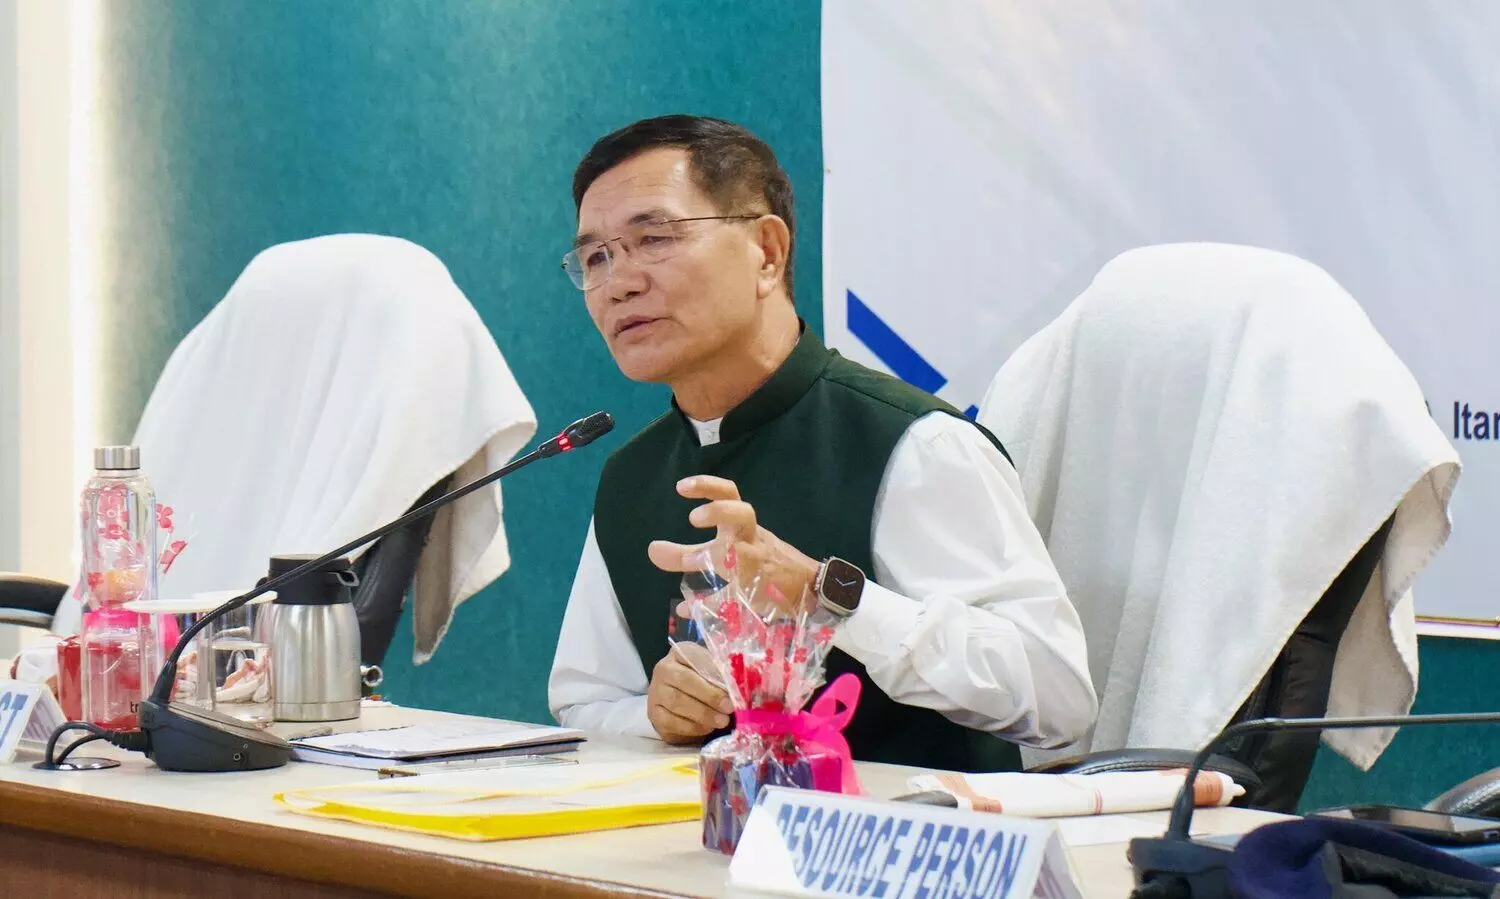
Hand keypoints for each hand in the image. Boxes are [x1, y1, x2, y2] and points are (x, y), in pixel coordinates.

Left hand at [648, 476, 820, 612]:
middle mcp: (752, 540)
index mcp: (745, 527)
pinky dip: (710, 603)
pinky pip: (734, 597)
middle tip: (693, 520)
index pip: (729, 495)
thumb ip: (688, 552)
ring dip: (716, 555)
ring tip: (694, 560)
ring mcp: (758, 566)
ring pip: (743, 553)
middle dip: (718, 512)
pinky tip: (687, 609)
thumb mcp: (727, 551)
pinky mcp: (759, 593)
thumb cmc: (762, 563)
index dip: (707, 487)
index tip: (680, 487)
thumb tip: (652, 550)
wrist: (808, 589)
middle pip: (743, 513)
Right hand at [648, 643, 731, 743]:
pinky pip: (671, 722)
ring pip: (676, 702)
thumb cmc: (703, 681)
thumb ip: (723, 675)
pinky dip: (692, 727)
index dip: (713, 671)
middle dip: (710, 696)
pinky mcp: (654, 715)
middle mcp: (663, 669)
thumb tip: (739, 687)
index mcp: (680, 652)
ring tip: (722, 721)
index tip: (731, 686)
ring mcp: (656, 692)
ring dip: (703, 714)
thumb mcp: (712, 671)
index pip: (695, 657)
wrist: (680, 697)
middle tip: (729, 708)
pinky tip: (707, 728)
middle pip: (684, 680)